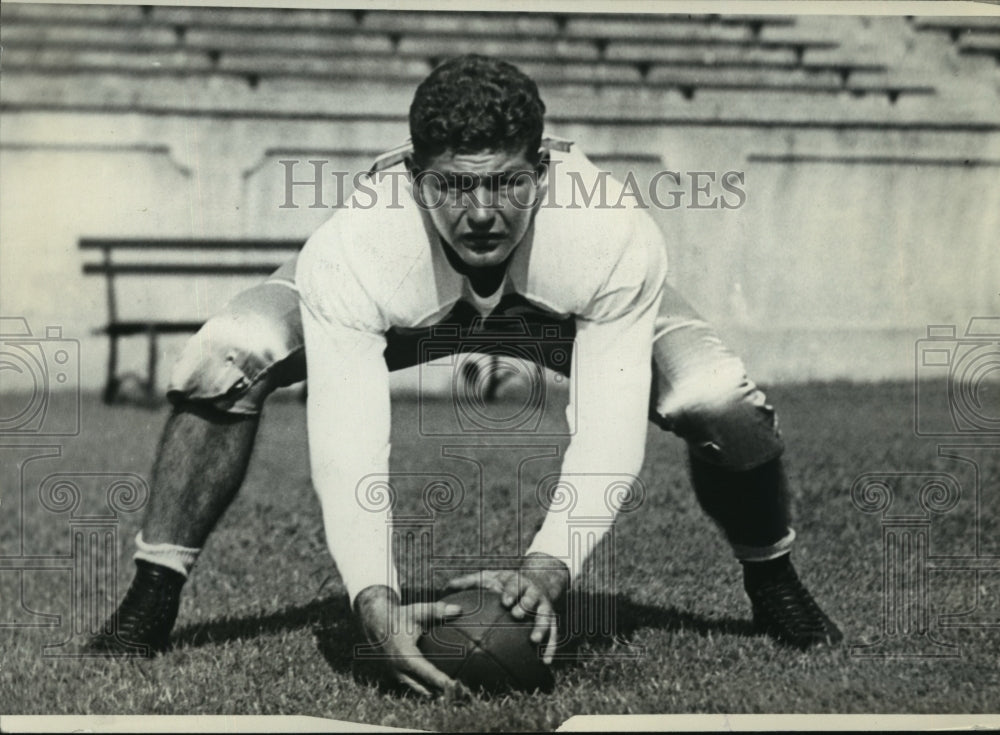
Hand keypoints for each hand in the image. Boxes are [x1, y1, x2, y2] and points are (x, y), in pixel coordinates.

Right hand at [353, 585, 467, 698]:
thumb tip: (458, 610)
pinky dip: (427, 688)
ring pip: (418, 690)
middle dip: (441, 693)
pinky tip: (441, 688)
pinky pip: (414, 686)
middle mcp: (400, 670)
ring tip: (454, 695)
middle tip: (460, 693)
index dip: (441, 681)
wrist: (376, 624)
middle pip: (424, 688)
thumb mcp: (417, 611)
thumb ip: (437, 611)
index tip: (455, 686)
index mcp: (405, 656)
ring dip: (434, 693)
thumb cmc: (400, 617)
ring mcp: (397, 675)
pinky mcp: (397, 675)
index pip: (426, 673)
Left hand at [445, 553, 569, 663]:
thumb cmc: (505, 583)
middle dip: (526, 605)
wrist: (536, 581)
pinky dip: (551, 647)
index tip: (504, 600)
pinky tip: (545, 662)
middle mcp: (533, 594)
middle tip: (517, 615)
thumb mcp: (488, 577)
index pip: (515, 585)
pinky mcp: (552, 621)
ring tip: (534, 640)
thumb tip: (444, 588)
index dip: (511, 592)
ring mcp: (544, 607)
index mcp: (517, 582)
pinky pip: (554, 635)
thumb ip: (468, 582)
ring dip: (541, 628)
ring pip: (546, 617)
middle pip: (531, 599)